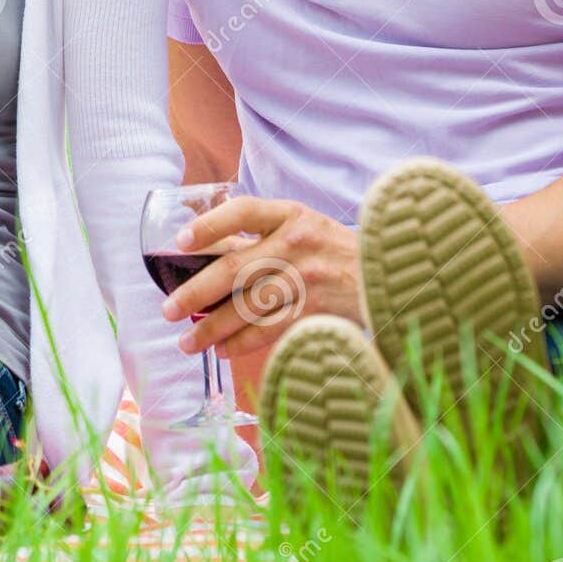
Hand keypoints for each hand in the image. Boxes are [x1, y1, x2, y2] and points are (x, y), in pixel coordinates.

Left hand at [162, 195, 361, 359]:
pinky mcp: (314, 312)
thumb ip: (263, 234)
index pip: (243, 211)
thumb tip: (207, 253)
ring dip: (211, 329)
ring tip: (186, 342)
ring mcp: (306, 280)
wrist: (392, 272)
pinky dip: (240, 344)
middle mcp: (296, 244)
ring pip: (246, 308)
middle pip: (235, 268)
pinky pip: (268, 331)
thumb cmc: (335, 249)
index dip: (209, 225)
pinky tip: (220, 350)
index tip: (180, 241)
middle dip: (195, 292)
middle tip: (169, 309)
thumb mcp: (304, 225)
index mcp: (291, 215)